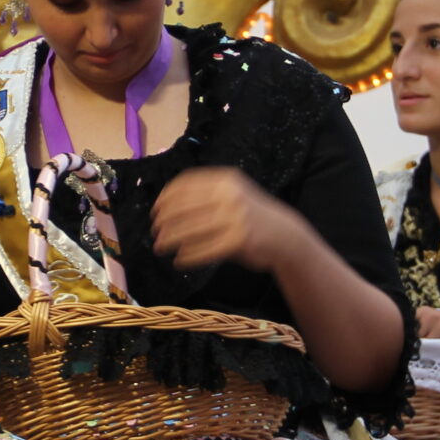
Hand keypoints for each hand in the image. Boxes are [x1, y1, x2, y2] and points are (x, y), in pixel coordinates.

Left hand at [150, 168, 305, 273]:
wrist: (285, 235)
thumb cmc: (251, 215)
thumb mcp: (233, 194)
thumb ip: (206, 194)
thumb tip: (165, 206)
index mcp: (225, 180)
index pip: (186, 184)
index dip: (166, 197)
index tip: (155, 209)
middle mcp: (230, 196)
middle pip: (184, 207)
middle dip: (164, 221)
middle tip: (154, 231)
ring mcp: (235, 218)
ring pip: (191, 229)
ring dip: (171, 239)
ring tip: (160, 247)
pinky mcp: (238, 241)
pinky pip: (204, 249)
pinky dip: (188, 255)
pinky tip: (180, 260)